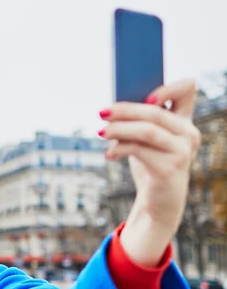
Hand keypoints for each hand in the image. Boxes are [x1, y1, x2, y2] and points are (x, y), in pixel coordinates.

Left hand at [99, 79, 200, 266]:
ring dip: (118, 129)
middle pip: (155, 112)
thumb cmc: (150, 163)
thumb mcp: (145, 140)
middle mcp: (189, 133)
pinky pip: (139, 150)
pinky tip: (109, 154)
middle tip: (101, 112)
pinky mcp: (170, 167)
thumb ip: (137, 122)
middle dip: (124, 110)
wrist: (159, 200)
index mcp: (184, 120)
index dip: (168, 87)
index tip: (146, 96)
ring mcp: (182, 151)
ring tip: (99, 132)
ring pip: (147, 130)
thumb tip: (110, 109)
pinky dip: (120, 149)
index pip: (187, 90)